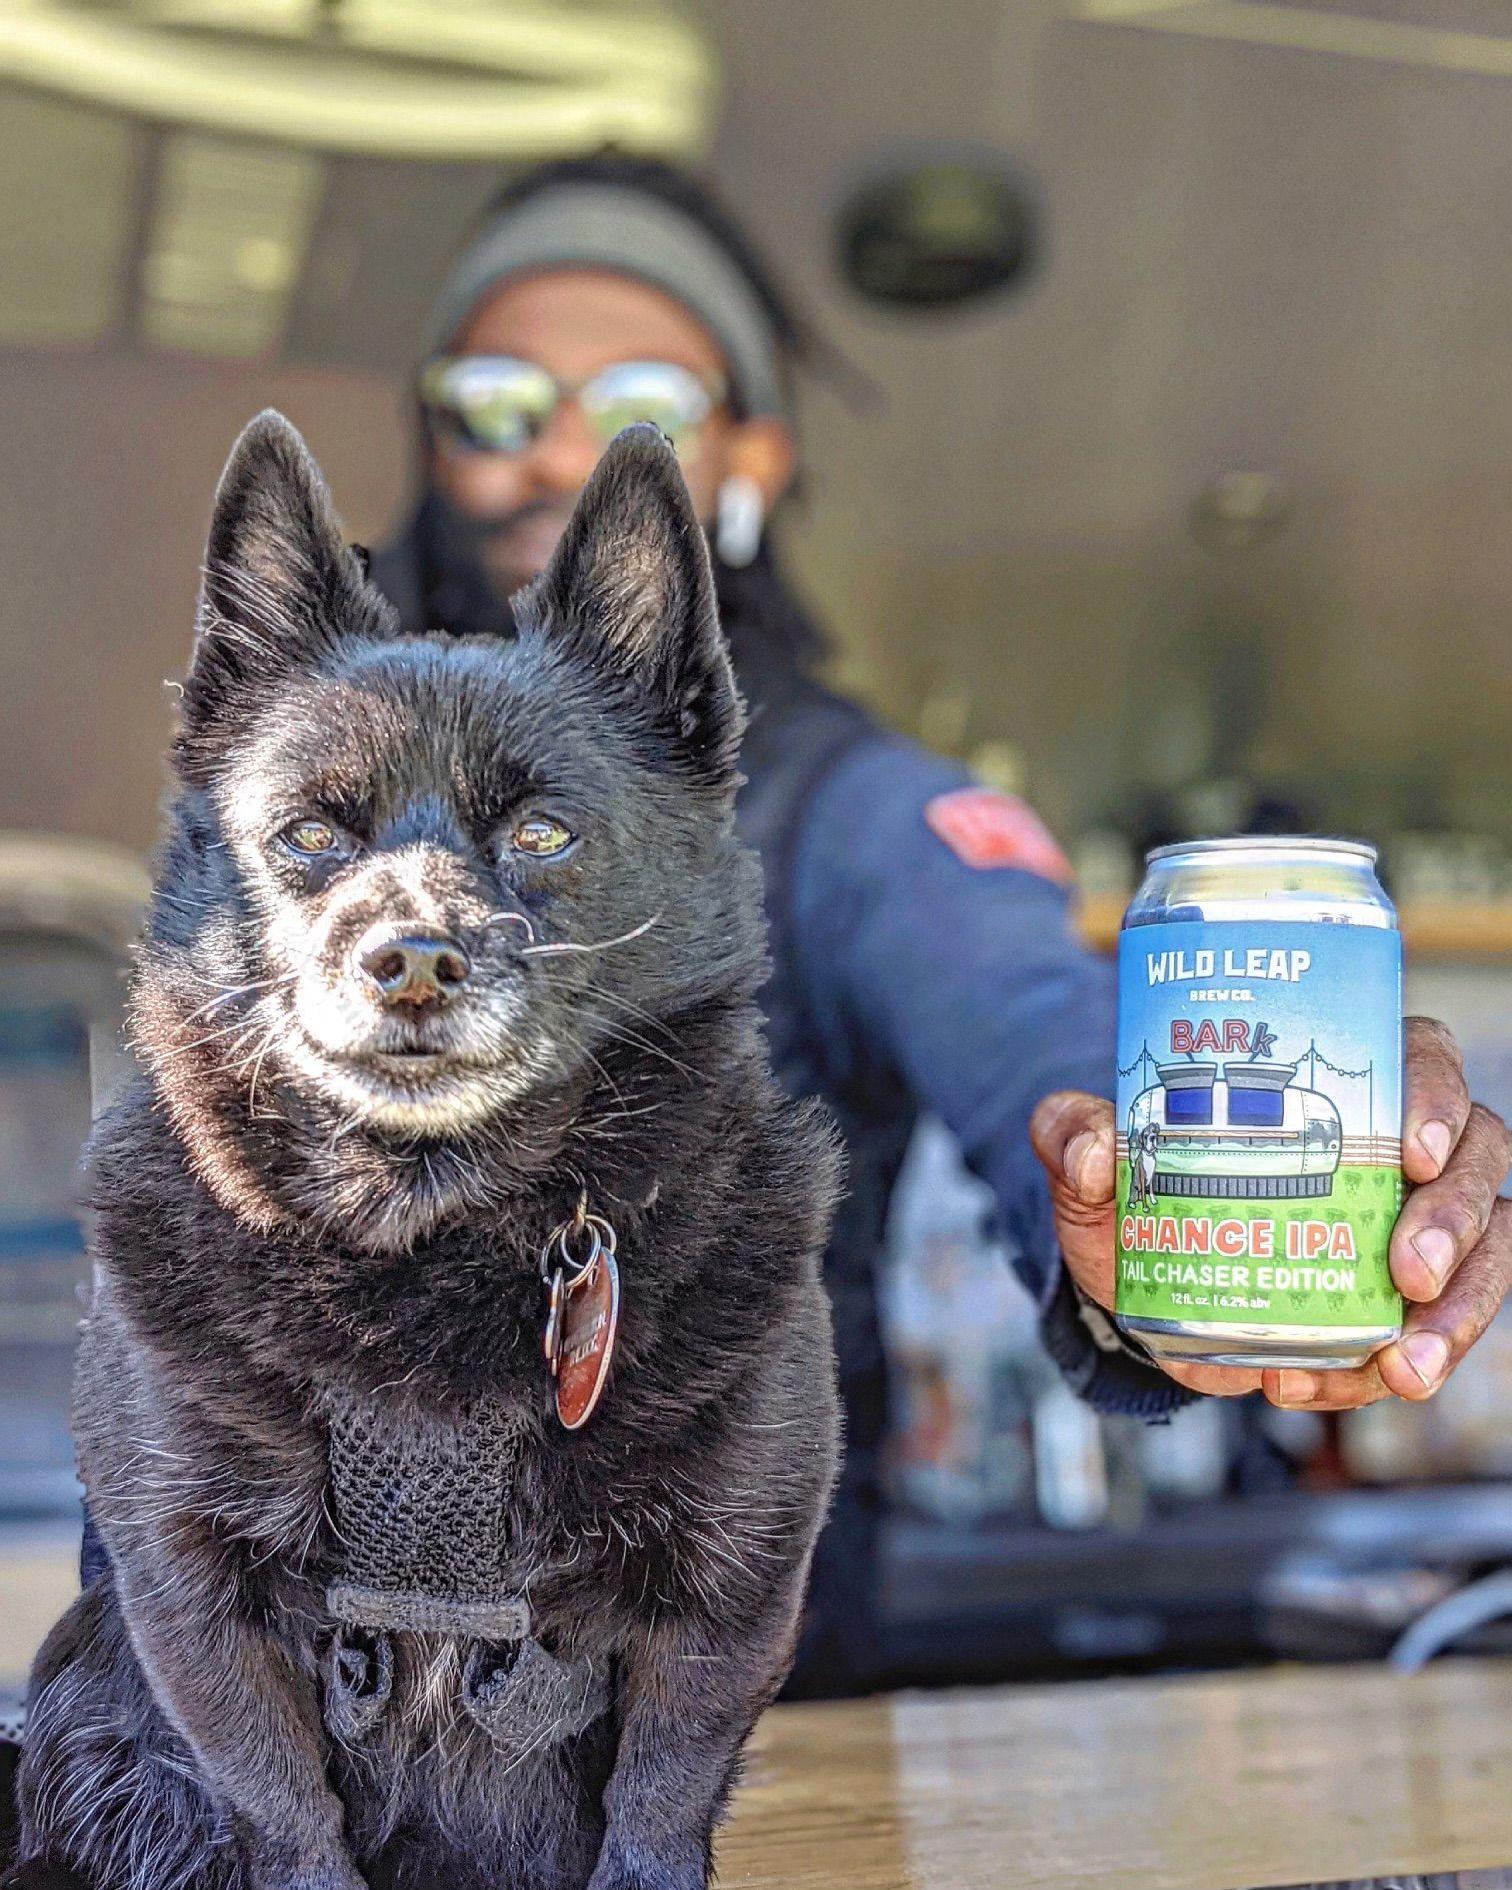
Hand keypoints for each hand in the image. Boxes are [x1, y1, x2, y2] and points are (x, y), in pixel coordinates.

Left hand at [1029, 1017, 1511, 1408]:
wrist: (1126, 1273)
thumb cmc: (1130, 1187)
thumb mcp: (1088, 1151)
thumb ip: (1072, 1132)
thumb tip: (1094, 1153)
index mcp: (1341, 1082)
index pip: (1422, 1059)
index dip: (1436, 1097)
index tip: (1413, 1151)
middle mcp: (1394, 1151)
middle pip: (1477, 1162)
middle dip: (1457, 1223)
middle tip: (1411, 1273)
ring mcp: (1409, 1228)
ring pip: (1485, 1256)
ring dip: (1457, 1318)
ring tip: (1401, 1367)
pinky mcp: (1394, 1306)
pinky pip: (1427, 1336)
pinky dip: (1383, 1371)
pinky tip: (1324, 1387)